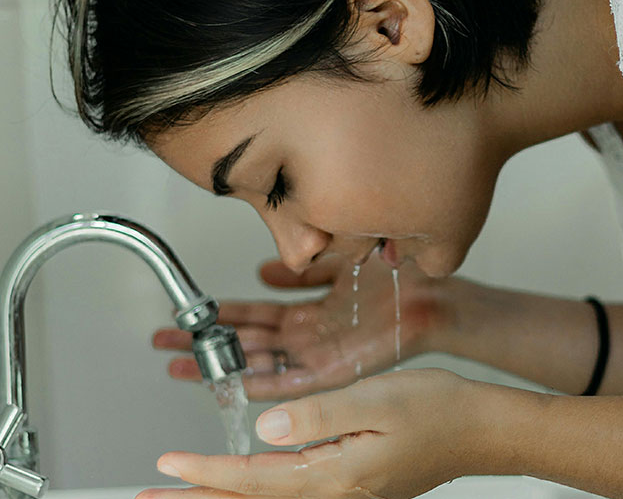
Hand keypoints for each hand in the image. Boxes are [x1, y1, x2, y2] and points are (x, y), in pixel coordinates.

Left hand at [137, 369, 528, 498]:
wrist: (477, 428)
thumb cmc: (436, 409)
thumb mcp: (376, 401)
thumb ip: (319, 416)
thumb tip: (266, 429)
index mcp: (335, 476)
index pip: (254, 481)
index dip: (205, 476)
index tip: (167, 469)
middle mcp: (335, 494)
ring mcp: (343, 494)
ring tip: (186, 496)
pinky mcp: (351, 485)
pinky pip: (290, 495)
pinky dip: (255, 492)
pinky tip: (244, 485)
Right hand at [153, 253, 457, 399]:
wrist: (431, 296)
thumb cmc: (393, 279)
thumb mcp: (336, 264)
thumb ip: (300, 270)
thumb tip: (263, 269)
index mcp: (308, 312)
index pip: (253, 315)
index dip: (218, 316)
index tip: (187, 315)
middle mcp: (307, 336)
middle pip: (246, 342)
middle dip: (206, 343)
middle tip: (165, 344)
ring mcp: (318, 355)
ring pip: (260, 363)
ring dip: (222, 365)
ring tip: (183, 366)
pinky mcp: (335, 371)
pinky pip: (292, 382)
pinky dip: (263, 384)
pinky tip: (233, 385)